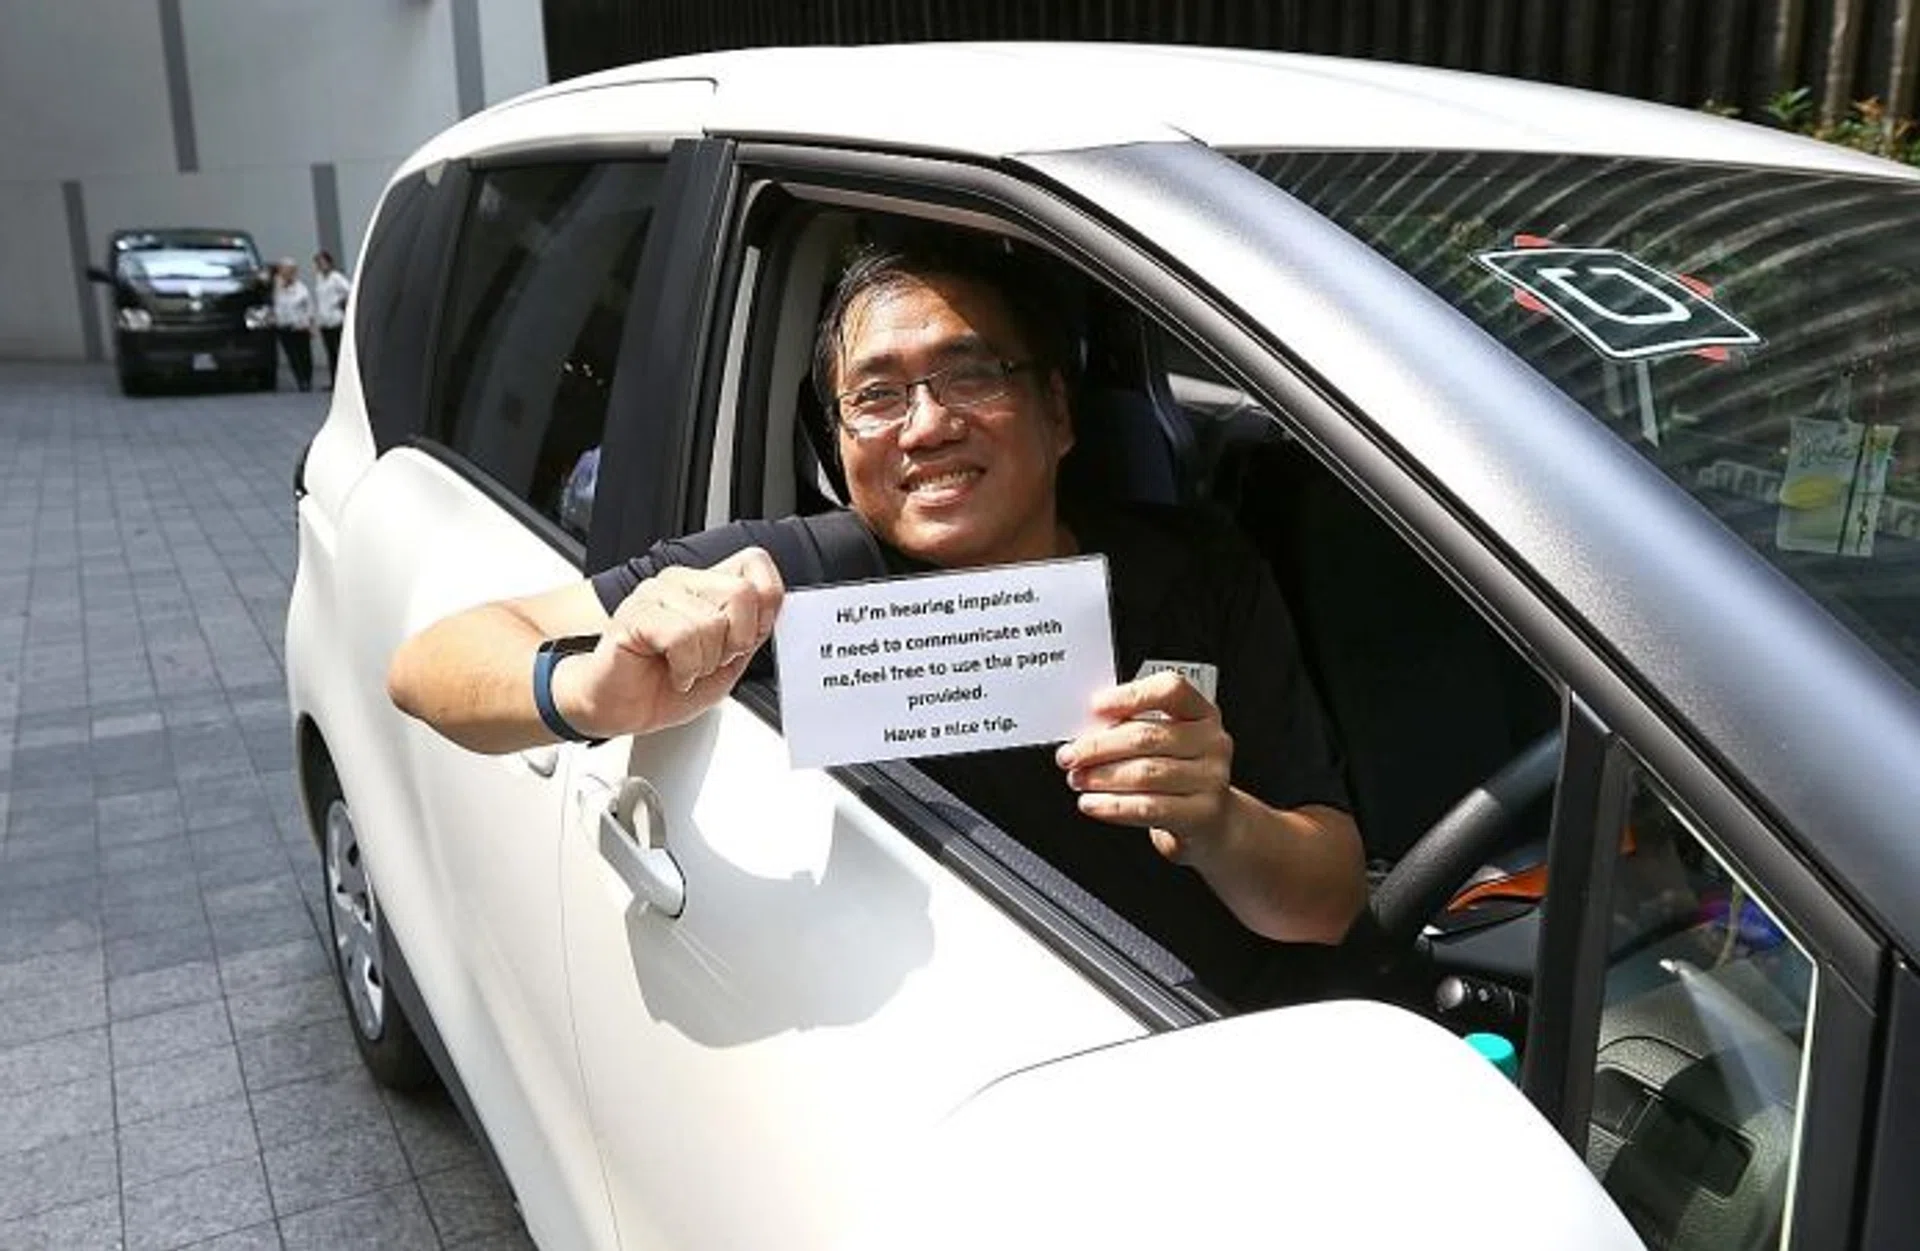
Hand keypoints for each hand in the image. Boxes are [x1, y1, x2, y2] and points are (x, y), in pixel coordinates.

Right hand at [555, 547, 783, 735]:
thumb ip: (751, 632)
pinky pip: (682, 637)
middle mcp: (682, 582)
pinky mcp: (636, 615)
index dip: (766, 603)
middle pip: (742, 593)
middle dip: (735, 643)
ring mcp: (656, 594)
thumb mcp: (726, 663)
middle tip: (709, 660)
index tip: (746, 637)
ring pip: (712, 622)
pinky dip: (684, 668)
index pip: (754, 562)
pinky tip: (672, 673)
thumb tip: (774, 610)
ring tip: (685, 668)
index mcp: (706, 587)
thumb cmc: (664, 685)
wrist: (619, 709)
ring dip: (704, 662)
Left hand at [1055, 671, 1233, 860]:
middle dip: (1099, 746)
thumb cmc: (1179, 774)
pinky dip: (1112, 805)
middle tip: (1070, 755)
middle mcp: (1212, 741)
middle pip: (1148, 736)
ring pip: (1145, 773)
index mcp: (1201, 713)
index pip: (1170, 690)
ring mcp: (1211, 778)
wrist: (1210, 821)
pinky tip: (1092, 803)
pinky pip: (1148, 807)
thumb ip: (1133, 728)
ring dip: (1101, 777)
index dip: (1131, 696)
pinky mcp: (1202, 813)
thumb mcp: (1165, 743)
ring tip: (1078, 779)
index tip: (1095, 707)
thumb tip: (1086, 732)